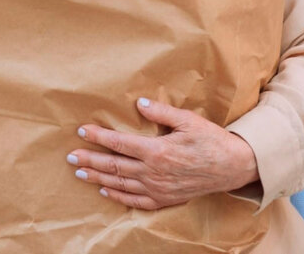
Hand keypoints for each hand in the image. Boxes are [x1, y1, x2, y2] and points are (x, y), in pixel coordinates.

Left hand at [66, 98, 259, 210]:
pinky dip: (118, 197)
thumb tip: (139, 102)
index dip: (98, 137)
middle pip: (114, 166)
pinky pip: (136, 201)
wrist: (233, 167)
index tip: (82, 131)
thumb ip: (161, 112)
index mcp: (157, 151)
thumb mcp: (188, 120)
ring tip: (80, 172)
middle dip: (90, 160)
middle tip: (70, 156)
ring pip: (120, 184)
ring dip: (98, 178)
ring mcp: (158, 189)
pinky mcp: (165, 199)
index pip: (119, 144)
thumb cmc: (211, 140)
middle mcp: (153, 173)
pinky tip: (105, 191)